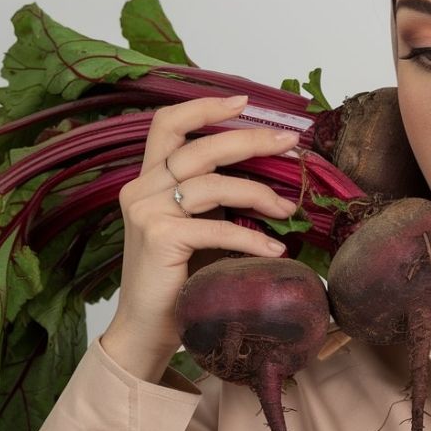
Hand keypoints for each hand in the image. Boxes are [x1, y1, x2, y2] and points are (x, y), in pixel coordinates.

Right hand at [101, 95, 300, 381]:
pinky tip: (275, 249)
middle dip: (250, 141)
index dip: (204, 107)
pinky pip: (216, 228)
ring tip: (290, 208)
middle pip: (200, 149)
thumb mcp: (198, 223)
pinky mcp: (159, 239)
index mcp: (147, 179)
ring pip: (212, 185)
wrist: (148, 328)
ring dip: (259, 194)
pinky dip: (251, 237)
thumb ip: (215, 194)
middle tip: (290, 143)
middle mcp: (140, 189)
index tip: (245, 102)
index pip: (167, 124)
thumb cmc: (180, 276)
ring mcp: (145, 213)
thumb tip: (273, 167)